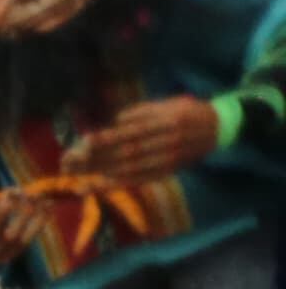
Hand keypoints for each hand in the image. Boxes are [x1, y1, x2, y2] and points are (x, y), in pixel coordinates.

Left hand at [80, 93, 221, 183]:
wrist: (219, 127)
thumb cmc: (187, 111)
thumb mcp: (167, 103)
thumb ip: (141, 112)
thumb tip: (114, 123)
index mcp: (166, 120)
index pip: (130, 132)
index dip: (107, 138)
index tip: (84, 142)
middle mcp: (167, 141)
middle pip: (126, 152)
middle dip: (96, 158)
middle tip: (69, 162)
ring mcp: (168, 158)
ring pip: (131, 167)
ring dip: (101, 173)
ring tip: (76, 176)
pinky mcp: (169, 170)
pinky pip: (142, 179)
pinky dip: (120, 183)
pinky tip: (99, 185)